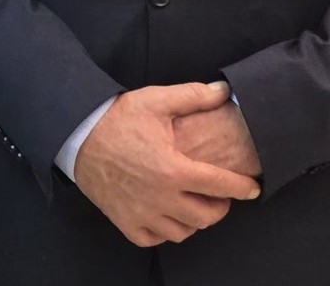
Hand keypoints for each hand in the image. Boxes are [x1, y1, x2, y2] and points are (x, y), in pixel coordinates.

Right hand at [73, 81, 260, 247]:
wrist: (76, 135)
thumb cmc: (116, 118)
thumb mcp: (155, 100)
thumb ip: (193, 96)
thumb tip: (224, 91)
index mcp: (173, 170)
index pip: (221, 186)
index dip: (243, 187)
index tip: (252, 187)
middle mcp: (161, 198)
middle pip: (207, 216)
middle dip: (221, 206)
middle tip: (219, 194)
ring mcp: (142, 213)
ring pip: (183, 231)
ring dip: (194, 220)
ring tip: (194, 204)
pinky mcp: (125, 221)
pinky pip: (154, 238)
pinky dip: (165, 231)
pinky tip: (166, 215)